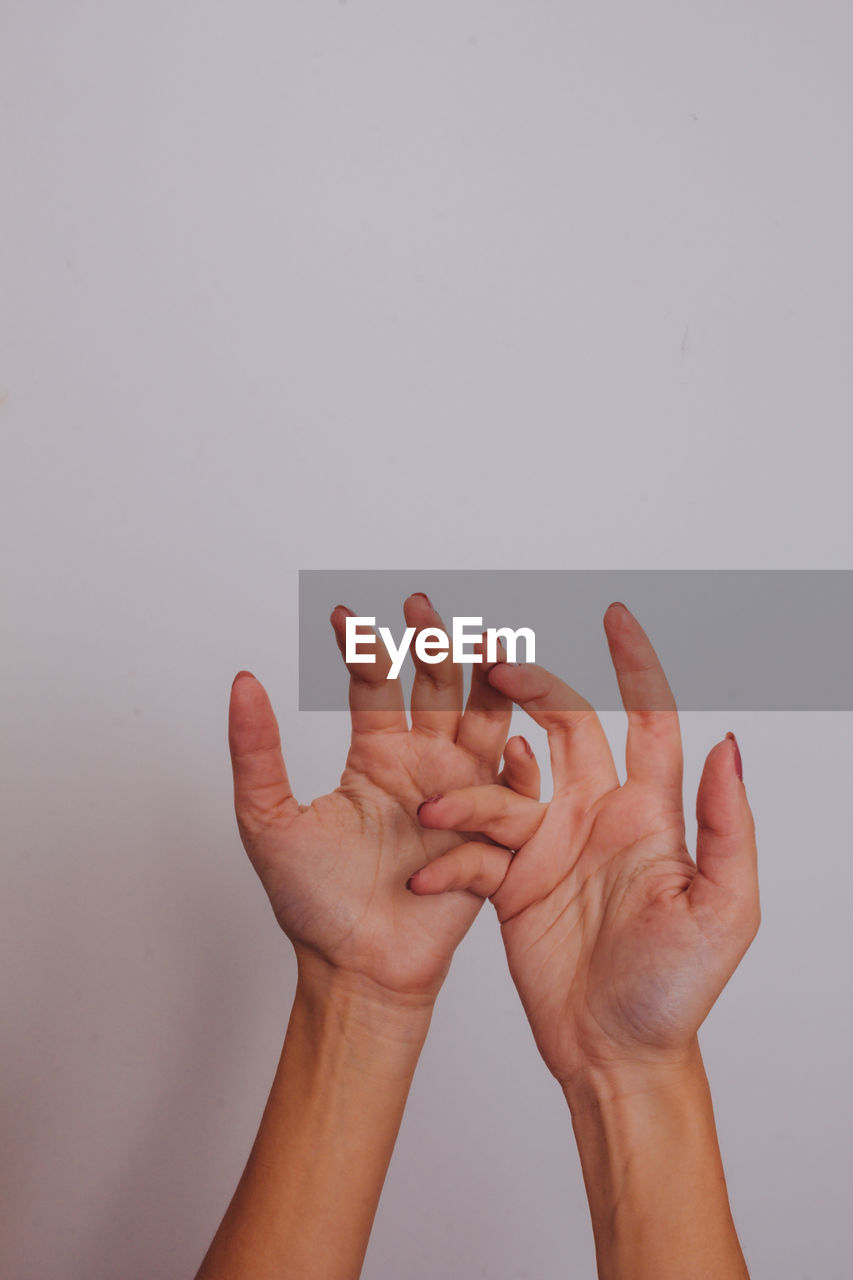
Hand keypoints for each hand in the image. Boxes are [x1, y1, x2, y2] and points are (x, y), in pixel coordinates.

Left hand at [227, 592, 537, 1008]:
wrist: (356, 968)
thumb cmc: (313, 902)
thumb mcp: (268, 821)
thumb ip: (257, 753)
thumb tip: (242, 681)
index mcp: (376, 756)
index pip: (375, 684)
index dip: (363, 647)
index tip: (343, 615)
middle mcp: (425, 765)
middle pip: (439, 688)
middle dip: (436, 644)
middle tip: (423, 606)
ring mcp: (463, 796)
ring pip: (488, 724)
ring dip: (493, 685)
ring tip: (491, 645)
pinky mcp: (491, 836)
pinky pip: (513, 798)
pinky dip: (518, 772)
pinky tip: (515, 744)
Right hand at [407, 602, 758, 1086]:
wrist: (615, 1052)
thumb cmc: (677, 990)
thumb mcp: (724, 910)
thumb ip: (726, 826)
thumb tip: (728, 743)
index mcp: (650, 814)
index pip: (647, 719)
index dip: (635, 664)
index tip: (615, 616)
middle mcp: (597, 816)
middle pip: (565, 726)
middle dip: (531, 687)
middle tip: (492, 661)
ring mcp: (550, 846)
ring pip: (504, 787)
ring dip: (471, 792)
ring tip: (438, 810)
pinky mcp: (511, 883)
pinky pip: (474, 851)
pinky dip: (452, 859)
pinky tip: (433, 877)